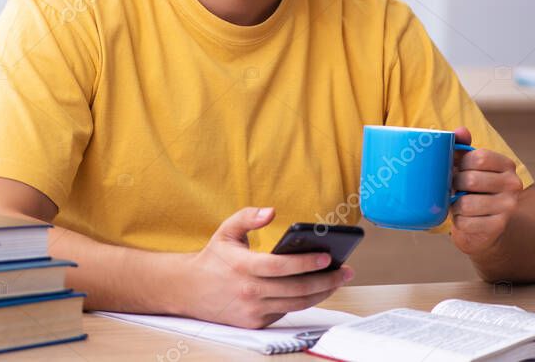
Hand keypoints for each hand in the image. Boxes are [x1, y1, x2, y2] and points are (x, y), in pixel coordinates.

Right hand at [174, 207, 353, 328]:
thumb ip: (248, 217)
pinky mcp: (255, 322)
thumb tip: (271, 212)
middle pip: (296, 289)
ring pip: (296, 304)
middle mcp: (248, 291)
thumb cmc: (213, 258)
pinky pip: (286, 312)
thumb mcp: (226, 231)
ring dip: (321, 293)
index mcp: (242, 266)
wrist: (188, 290)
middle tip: (345, 271)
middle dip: (326, 280)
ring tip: (338, 280)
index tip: (328, 257)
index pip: (280, 267)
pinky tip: (316, 290)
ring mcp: (252, 310)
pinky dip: (303, 302)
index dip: (306, 263)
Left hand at [450, 127, 523, 255]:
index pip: (478, 157)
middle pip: (471, 180)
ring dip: (454, 204)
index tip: (457, 168)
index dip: (460, 163)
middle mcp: (513, 184)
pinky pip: (466, 222)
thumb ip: (462, 146)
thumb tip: (461, 131)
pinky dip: (458, 221)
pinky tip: (463, 218)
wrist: (486, 223)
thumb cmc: (472, 187)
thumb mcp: (467, 165)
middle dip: (454, 184)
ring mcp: (508, 207)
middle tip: (453, 188)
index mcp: (507, 165)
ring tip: (457, 203)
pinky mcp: (498, 227)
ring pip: (466, 203)